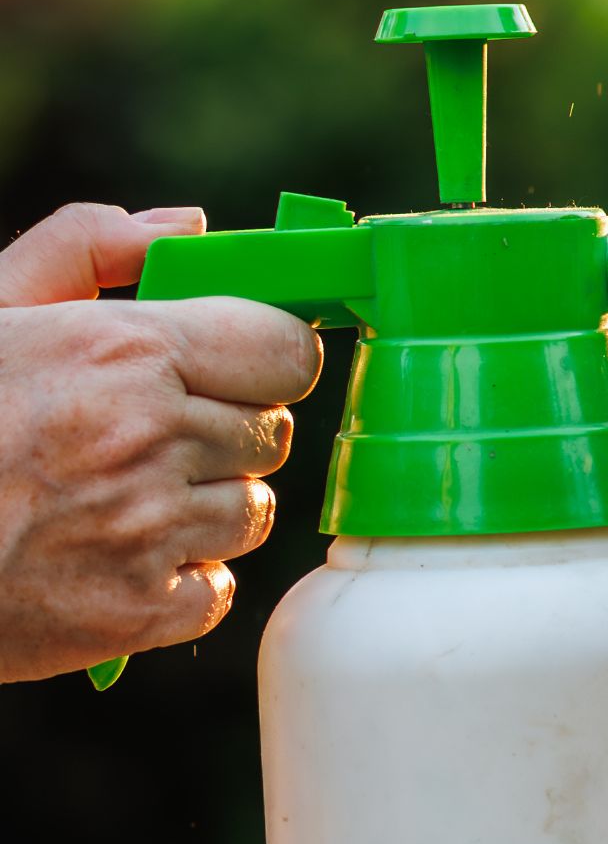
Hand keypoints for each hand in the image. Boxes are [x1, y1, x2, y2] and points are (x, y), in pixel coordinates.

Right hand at [0, 202, 321, 681]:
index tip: (242, 363)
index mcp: (125, 351)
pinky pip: (216, 592)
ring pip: (250, 512)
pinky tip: (117, 556)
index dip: (270, 356)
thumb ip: (86, 249)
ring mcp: (149, 535)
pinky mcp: (136, 616)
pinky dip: (182, 579)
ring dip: (208, 502)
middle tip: (155, 431)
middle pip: (271, 433)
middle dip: (228, 427)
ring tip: (125, 493)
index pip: (287, 351)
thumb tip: (192, 227)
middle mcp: (152, 441)